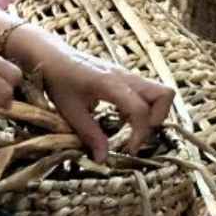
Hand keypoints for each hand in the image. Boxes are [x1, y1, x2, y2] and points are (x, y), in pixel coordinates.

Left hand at [10, 30, 173, 161]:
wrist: (51, 55)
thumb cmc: (58, 80)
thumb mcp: (69, 111)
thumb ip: (89, 135)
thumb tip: (103, 160)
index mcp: (110, 83)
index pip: (141, 109)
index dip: (140, 134)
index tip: (128, 150)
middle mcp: (125, 76)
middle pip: (164, 94)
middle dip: (157, 119)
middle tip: (137, 135)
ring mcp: (128, 74)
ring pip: (160, 92)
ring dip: (152, 113)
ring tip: (130, 128)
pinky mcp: (126, 77)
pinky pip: (147, 92)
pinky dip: (143, 108)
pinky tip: (122, 118)